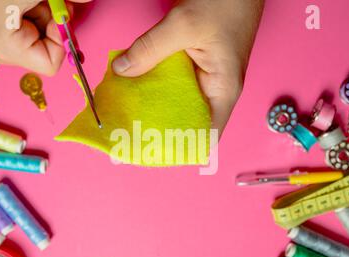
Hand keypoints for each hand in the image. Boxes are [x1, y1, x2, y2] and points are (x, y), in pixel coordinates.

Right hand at [0, 0, 91, 75]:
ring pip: (44, 39)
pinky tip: (29, 1)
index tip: (54, 13)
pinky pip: (35, 29)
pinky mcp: (4, 33)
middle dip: (54, 25)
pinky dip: (40, 13)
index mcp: (7, 49)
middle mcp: (3, 52)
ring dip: (47, 16)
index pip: (51, 63)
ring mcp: (2, 44)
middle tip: (47, 2)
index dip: (59, 38)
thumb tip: (89, 0)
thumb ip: (69, 0)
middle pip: (48, 52)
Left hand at [112, 0, 263, 134]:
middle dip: (161, 128)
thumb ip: (150, 49)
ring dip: (155, 105)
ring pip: (177, 101)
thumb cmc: (227, 2)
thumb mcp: (184, 25)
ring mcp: (205, 77)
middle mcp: (215, 90)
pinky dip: (156, 84)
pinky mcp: (195, 64)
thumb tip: (121, 69)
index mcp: (223, 91)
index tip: (153, 151)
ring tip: (128, 114)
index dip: (182, 147)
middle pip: (187, 121)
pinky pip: (173, 81)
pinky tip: (135, 84)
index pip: (205, 135)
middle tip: (131, 132)